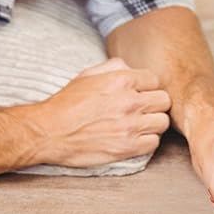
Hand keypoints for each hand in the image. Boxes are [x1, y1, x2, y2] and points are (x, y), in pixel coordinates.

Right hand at [33, 57, 170, 166]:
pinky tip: (134, 138)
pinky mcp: (127, 147)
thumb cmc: (67, 102)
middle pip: (164, 101)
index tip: (139, 93)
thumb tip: (132, 68)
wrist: (48, 131)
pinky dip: (147, 141)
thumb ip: (115, 66)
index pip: (156, 80)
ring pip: (163, 122)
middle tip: (142, 109)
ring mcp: (130, 125)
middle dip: (154, 104)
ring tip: (139, 124)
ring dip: (153, 123)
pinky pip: (154, 142)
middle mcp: (130, 101)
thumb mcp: (89, 74)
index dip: (147, 87)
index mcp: (122, 80)